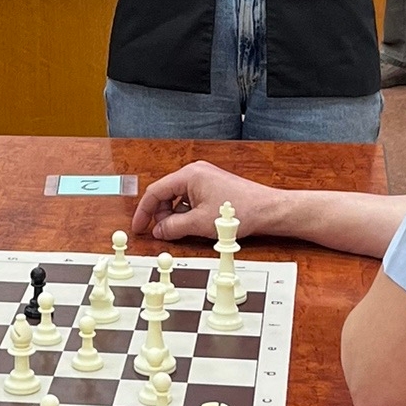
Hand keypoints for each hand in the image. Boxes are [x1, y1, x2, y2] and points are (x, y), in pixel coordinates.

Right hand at [132, 162, 294, 242]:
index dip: (144, 211)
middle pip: (165, 194)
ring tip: (181, 230)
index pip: (155, 191)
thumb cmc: (239, 211)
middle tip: (163, 232)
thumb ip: (173, 227)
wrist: (267, 210)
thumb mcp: (199, 223)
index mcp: (189, 175)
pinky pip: (190, 199)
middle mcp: (195, 173)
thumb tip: (158, 230)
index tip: (138, 226)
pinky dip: (187, 213)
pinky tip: (194, 225)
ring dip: (175, 215)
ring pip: (178, 198)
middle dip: (161, 214)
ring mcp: (204, 179)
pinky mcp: (212, 187)